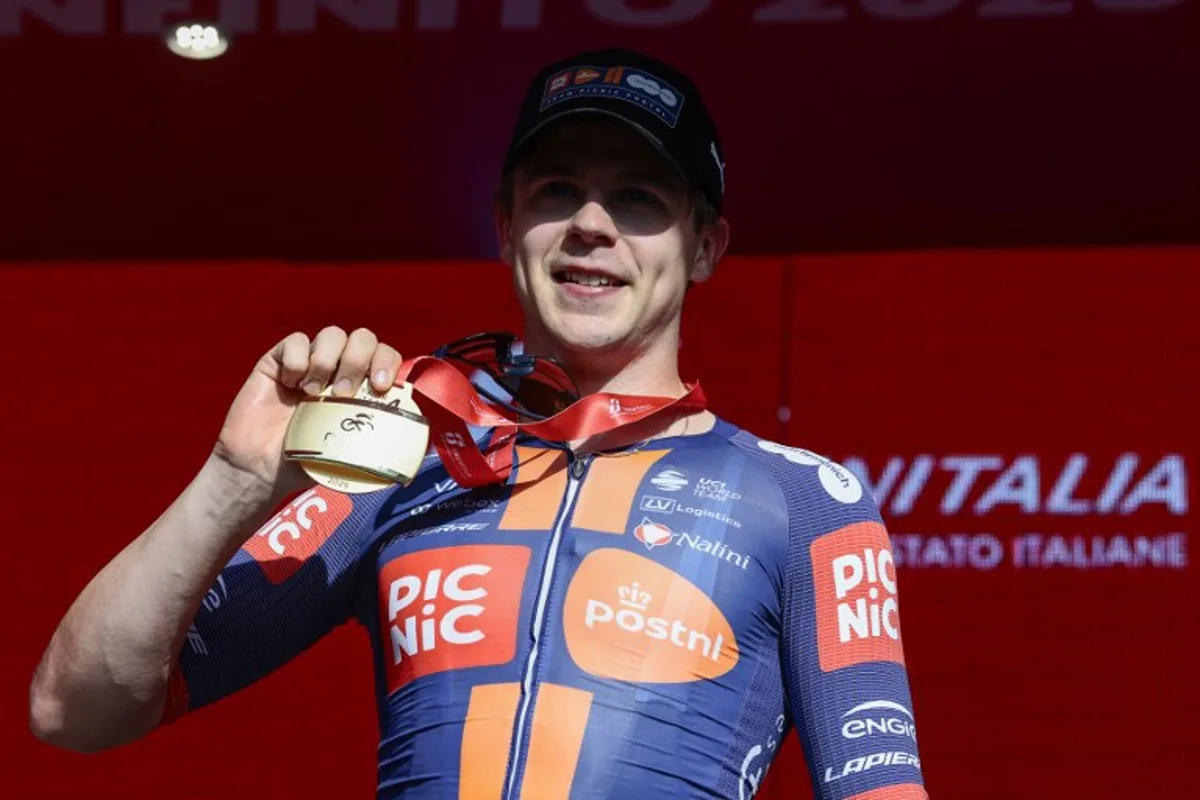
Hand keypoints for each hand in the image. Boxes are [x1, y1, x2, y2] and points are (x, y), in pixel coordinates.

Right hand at [212, 326, 403, 494]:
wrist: (260, 469)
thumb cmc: (305, 461)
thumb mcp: (347, 452)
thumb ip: (370, 437)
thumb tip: (399, 442)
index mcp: (360, 387)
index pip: (385, 356)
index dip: (387, 362)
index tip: (380, 386)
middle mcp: (338, 369)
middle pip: (363, 338)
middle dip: (358, 359)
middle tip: (343, 392)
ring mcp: (310, 362)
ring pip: (332, 334)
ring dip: (328, 360)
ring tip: (314, 391)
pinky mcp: (279, 360)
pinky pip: (295, 340)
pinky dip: (297, 359)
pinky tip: (290, 383)